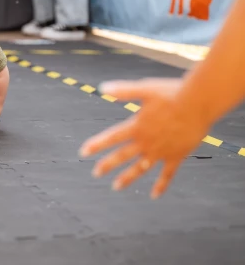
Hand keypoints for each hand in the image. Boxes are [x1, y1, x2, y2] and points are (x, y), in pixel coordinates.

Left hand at [79, 77, 209, 198]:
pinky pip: (167, 174)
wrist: (199, 103)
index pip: (111, 138)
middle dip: (107, 164)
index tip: (83, 153)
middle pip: (122, 156)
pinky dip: (161, 185)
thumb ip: (123, 91)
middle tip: (95, 173)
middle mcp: (146, 141)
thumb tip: (102, 88)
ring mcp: (160, 151)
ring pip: (140, 168)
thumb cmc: (172, 93)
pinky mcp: (176, 155)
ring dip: (127, 177)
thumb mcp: (145, 89)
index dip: (96, 145)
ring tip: (116, 186)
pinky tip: (154, 195)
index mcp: (136, 126)